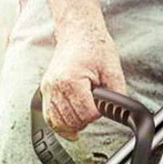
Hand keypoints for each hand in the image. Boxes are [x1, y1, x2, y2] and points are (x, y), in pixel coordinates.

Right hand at [40, 24, 125, 140]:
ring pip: (59, 123)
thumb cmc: (94, 48)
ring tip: (83, 118)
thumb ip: (117, 93)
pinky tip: (70, 129)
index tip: (102, 106)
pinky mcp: (45, 91)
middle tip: (94, 109)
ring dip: (73, 125)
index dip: (97, 114)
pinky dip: (60, 126)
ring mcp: (48, 90)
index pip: (86, 113)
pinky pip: (49, 118)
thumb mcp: (112, 70)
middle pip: (72, 121)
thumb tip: (118, 110)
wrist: (78, 34)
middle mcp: (55, 87)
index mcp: (71, 80)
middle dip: (86, 120)